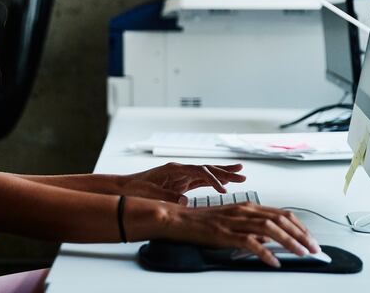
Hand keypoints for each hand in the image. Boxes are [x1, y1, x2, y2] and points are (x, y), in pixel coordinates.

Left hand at [121, 163, 245, 202]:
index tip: (223, 189)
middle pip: (207, 169)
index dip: (212, 179)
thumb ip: (167, 196)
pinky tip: (223, 184)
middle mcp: (181, 170)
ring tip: (240, 175)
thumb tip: (185, 200)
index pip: (199, 171)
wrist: (127, 187)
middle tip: (242, 174)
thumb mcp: (150, 193)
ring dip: (222, 175)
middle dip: (225, 172)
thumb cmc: (137, 189)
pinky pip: (201, 181)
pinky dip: (213, 182)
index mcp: (175, 169)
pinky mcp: (182, 183)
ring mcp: (182, 176)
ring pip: (207, 174)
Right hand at [160, 201, 318, 267]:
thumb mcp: (233, 220)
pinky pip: (249, 242)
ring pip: (270, 229)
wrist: (180, 219)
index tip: (310, 238)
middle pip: (280, 219)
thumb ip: (252, 228)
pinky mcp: (225, 233)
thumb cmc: (205, 221)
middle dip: (301, 234)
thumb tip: (271, 240)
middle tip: (313, 248)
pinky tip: (273, 261)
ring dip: (289, 241)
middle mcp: (245, 210)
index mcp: (249, 206)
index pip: (282, 213)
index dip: (299, 226)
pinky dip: (265, 252)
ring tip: (301, 253)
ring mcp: (236, 221)